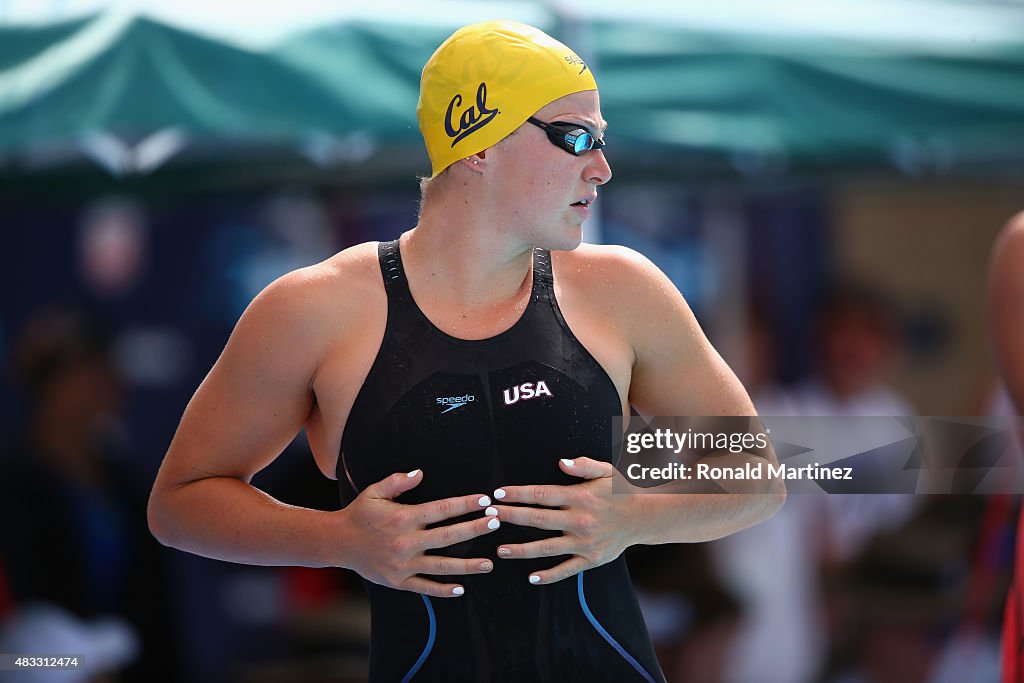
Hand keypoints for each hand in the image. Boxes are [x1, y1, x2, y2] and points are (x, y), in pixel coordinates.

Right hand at [339, 469, 500, 596]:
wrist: (337, 542)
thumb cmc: (359, 514)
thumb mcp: (375, 492)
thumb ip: (398, 481)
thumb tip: (420, 473)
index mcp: (403, 518)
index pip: (441, 509)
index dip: (465, 504)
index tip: (484, 500)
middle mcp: (405, 542)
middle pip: (447, 537)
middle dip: (474, 529)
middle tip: (496, 523)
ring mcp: (403, 564)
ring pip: (441, 566)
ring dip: (467, 565)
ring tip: (489, 562)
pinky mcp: (398, 581)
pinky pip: (425, 587)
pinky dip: (443, 589)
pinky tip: (462, 588)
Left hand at [491, 457, 637, 584]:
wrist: (643, 517)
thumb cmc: (619, 491)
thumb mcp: (605, 471)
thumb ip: (583, 465)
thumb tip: (561, 462)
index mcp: (579, 497)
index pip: (542, 494)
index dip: (518, 494)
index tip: (497, 494)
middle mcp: (579, 520)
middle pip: (537, 519)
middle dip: (511, 517)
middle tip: (489, 517)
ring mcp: (584, 542)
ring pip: (546, 548)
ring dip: (521, 550)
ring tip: (500, 550)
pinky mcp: (590, 559)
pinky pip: (566, 569)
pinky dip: (548, 575)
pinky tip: (531, 577)